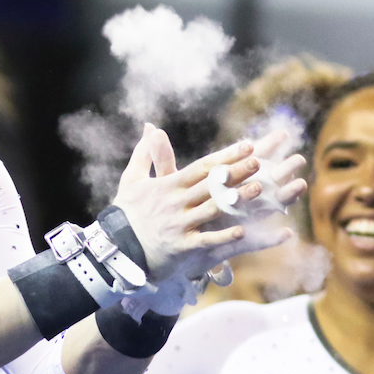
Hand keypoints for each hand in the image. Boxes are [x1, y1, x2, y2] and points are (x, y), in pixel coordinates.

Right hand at [111, 125, 304, 281]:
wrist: (113, 247)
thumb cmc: (124, 212)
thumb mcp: (132, 179)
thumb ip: (144, 153)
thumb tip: (149, 127)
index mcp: (168, 185)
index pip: (202, 167)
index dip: (226, 156)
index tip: (247, 146)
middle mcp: (176, 202)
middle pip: (211, 185)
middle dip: (236, 173)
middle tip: (259, 163)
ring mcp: (179, 224)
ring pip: (212, 209)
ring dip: (236, 199)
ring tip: (258, 190)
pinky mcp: (180, 246)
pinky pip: (205, 239)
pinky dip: (223, 235)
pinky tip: (242, 230)